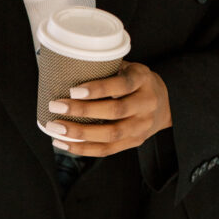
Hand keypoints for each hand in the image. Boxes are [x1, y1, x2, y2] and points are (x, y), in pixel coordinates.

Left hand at [45, 61, 171, 156]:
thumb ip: (106, 70)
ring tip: (55, 128)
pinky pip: (106, 150)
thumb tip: (65, 69)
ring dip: (79, 133)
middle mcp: (146, 104)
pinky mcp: (133, 143)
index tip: (73, 90)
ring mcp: (141, 127)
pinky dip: (82, 149)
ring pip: (110, 135)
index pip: (122, 85)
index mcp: (143, 80)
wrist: (164, 105)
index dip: (98, 89)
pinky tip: (63, 143)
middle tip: (56, 107)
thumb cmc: (135, 83)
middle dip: (82, 111)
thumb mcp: (127, 69)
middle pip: (115, 112)